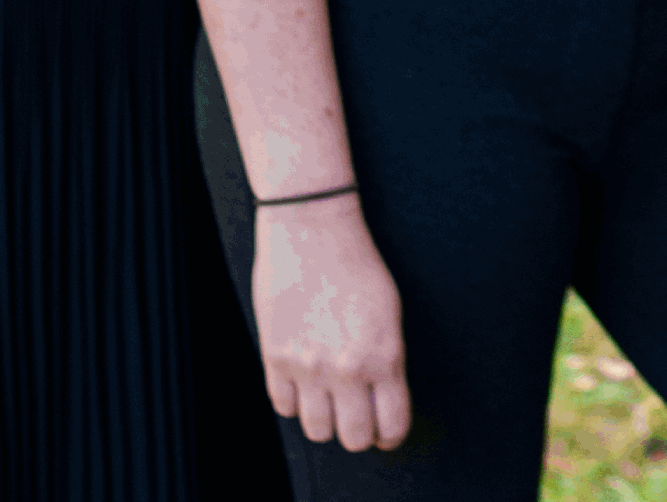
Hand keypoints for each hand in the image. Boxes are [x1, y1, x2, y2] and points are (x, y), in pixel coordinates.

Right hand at [254, 196, 410, 449]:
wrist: (312, 228)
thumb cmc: (356, 263)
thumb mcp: (389, 312)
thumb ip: (386, 360)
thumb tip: (381, 399)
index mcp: (384, 355)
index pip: (392, 424)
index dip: (390, 435)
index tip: (386, 432)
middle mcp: (346, 367)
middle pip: (354, 438)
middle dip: (359, 433)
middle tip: (357, 418)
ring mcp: (307, 365)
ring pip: (317, 430)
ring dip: (325, 420)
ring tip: (329, 400)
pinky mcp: (275, 357)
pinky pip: (283, 407)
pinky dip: (294, 402)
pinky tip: (303, 383)